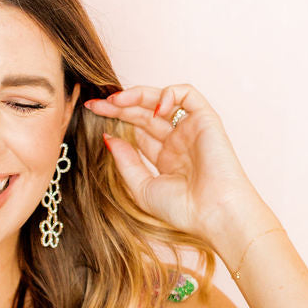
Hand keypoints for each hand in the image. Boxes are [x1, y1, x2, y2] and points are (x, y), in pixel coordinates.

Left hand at [84, 82, 263, 244]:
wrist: (214, 214)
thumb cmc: (183, 209)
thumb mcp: (141, 187)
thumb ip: (125, 161)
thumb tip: (108, 137)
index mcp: (166, 158)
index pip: (137, 130)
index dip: (116, 119)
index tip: (92, 114)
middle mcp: (178, 141)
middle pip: (144, 113)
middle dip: (119, 106)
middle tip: (96, 104)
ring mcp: (191, 129)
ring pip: (162, 100)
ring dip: (138, 95)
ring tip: (116, 101)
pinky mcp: (206, 120)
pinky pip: (188, 94)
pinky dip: (169, 94)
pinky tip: (153, 108)